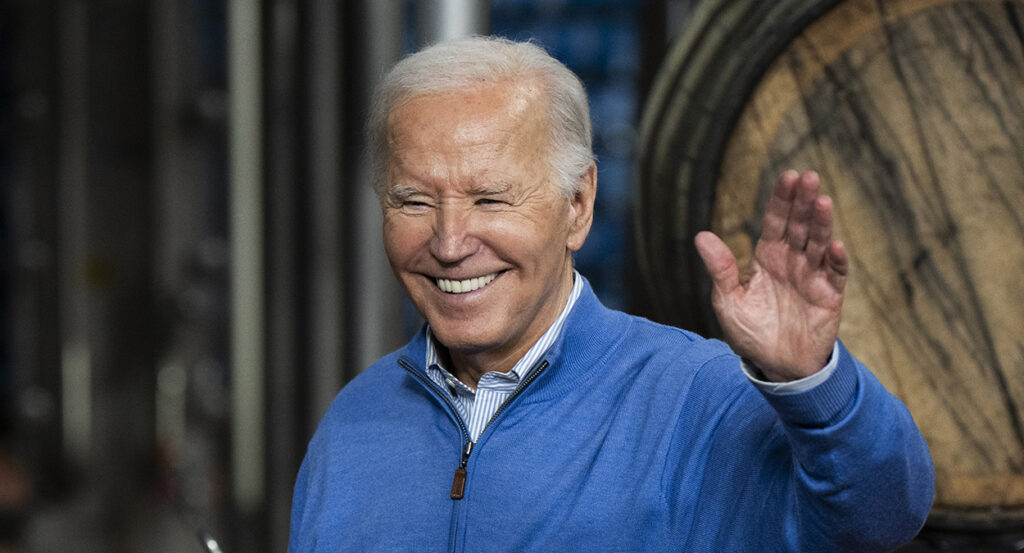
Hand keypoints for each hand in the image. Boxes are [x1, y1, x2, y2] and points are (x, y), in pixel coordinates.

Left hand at [695, 170, 847, 380]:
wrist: (776, 366)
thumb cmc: (750, 332)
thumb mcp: (728, 301)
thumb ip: (720, 269)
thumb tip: (701, 236)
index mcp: (766, 258)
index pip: (776, 222)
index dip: (782, 200)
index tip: (788, 177)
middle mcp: (791, 261)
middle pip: (799, 226)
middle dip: (803, 202)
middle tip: (809, 177)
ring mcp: (812, 276)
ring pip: (818, 243)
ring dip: (821, 223)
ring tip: (823, 201)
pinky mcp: (829, 296)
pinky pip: (834, 274)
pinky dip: (835, 259)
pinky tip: (834, 244)